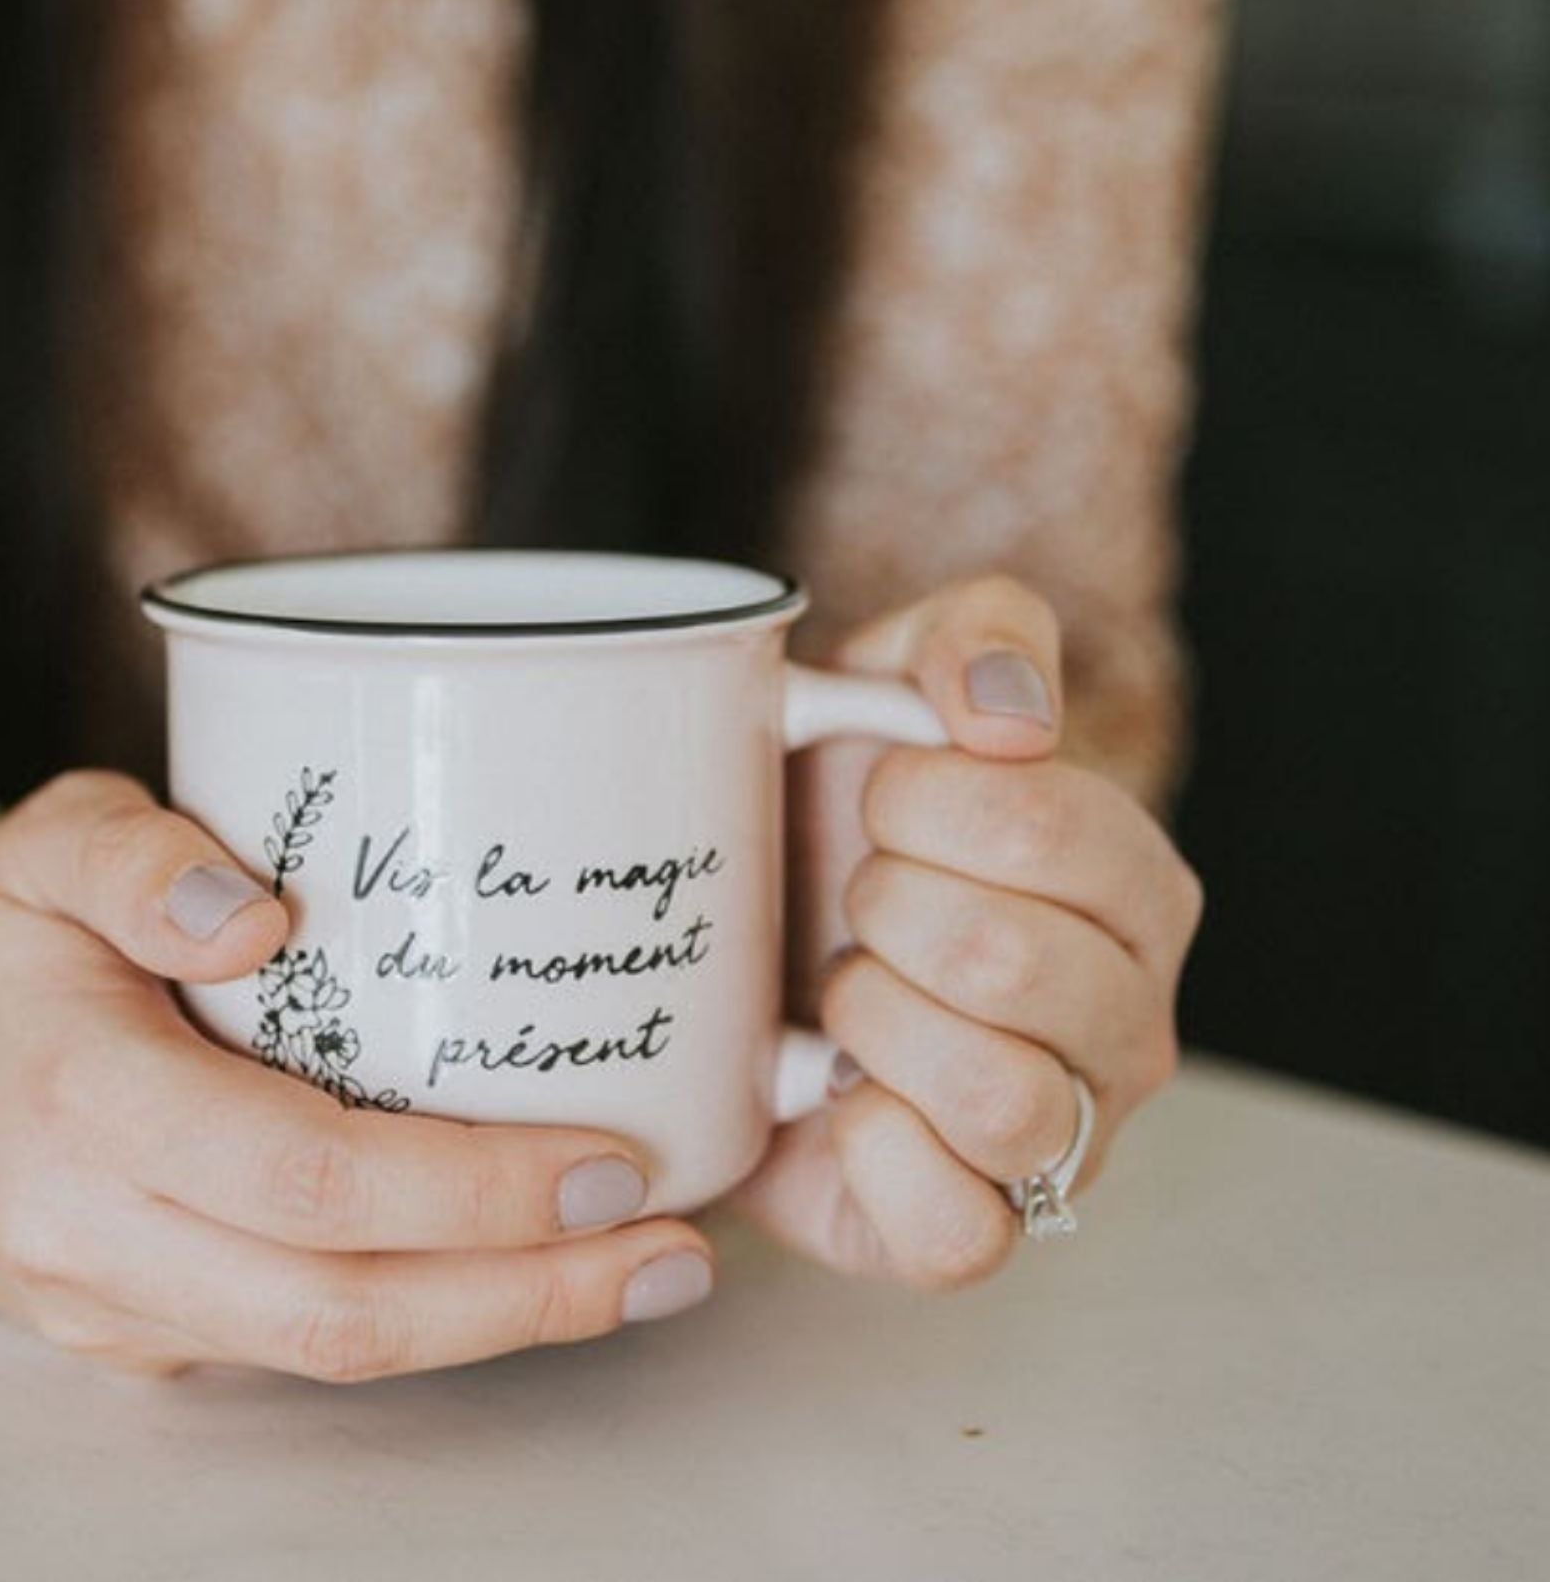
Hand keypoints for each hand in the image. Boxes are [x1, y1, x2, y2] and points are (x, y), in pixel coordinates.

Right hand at [0, 771, 713, 1377]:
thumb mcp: (49, 834)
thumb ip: (141, 856)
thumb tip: (263, 915)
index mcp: (76, 1098)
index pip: (304, 1180)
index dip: (471, 1191)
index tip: (611, 1156)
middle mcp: (88, 1230)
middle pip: (340, 1310)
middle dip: (527, 1293)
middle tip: (672, 1245)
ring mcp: (104, 1302)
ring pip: (323, 1352)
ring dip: (496, 1325)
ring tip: (637, 1273)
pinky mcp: (125, 1330)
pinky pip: (287, 1342)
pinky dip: (417, 1315)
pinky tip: (513, 1264)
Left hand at [736, 578, 1201, 1287]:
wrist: (735, 944)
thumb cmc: (831, 811)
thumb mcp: (891, 679)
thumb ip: (976, 636)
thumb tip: (1008, 716)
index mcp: (1135, 881)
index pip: (1043, 820)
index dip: (914, 797)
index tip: (876, 797)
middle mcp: (1131, 1020)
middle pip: (1009, 956)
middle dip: (882, 906)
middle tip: (853, 899)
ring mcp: (1069, 1139)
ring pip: (999, 1099)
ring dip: (874, 1022)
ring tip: (842, 993)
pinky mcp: (980, 1234)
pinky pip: (959, 1233)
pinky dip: (871, 1159)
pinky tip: (838, 1094)